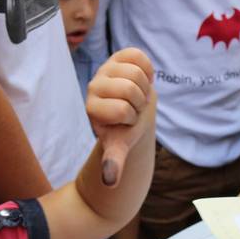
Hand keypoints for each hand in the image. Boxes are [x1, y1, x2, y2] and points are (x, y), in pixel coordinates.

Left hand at [87, 48, 155, 185]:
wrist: (132, 111)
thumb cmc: (124, 130)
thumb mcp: (120, 145)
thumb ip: (114, 161)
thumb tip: (110, 182)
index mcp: (92, 107)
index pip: (122, 109)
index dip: (132, 117)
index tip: (127, 121)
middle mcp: (94, 86)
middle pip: (130, 89)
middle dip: (140, 101)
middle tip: (134, 106)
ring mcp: (105, 69)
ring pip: (136, 72)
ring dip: (145, 86)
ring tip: (138, 94)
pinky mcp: (118, 56)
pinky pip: (139, 56)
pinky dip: (147, 69)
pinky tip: (142, 78)